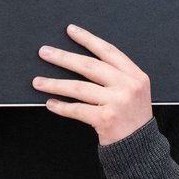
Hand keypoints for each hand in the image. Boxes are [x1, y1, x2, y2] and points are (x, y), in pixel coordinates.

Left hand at [33, 25, 151, 144]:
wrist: (140, 148)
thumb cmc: (131, 118)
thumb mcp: (134, 92)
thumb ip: (117, 76)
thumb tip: (80, 62)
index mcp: (135, 75)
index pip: (108, 51)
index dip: (88, 39)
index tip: (70, 30)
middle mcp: (128, 86)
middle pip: (89, 66)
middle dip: (63, 57)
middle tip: (44, 52)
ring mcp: (118, 102)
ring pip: (79, 88)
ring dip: (55, 83)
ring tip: (37, 81)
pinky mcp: (106, 119)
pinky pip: (77, 109)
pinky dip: (62, 107)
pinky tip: (50, 103)